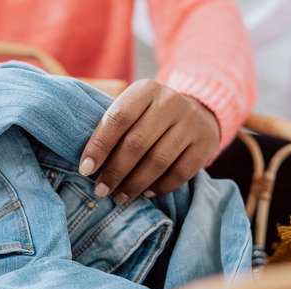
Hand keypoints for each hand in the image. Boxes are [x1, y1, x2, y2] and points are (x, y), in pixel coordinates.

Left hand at [78, 79, 219, 203]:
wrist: (199, 112)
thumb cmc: (152, 116)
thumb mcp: (135, 108)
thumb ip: (114, 127)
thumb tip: (87, 165)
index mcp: (146, 90)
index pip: (118, 118)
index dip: (99, 146)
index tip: (85, 169)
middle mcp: (170, 102)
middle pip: (137, 143)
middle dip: (115, 171)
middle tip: (101, 190)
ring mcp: (190, 123)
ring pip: (158, 161)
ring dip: (134, 184)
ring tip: (119, 197)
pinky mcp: (205, 143)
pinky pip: (179, 173)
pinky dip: (159, 188)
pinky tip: (145, 193)